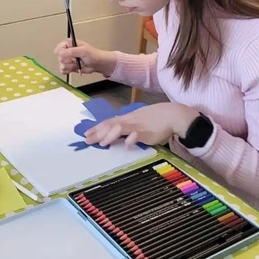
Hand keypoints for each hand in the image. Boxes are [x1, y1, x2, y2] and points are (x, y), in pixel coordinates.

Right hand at [54, 39, 116, 75]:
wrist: (98, 64)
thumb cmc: (92, 55)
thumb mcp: (83, 51)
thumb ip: (71, 51)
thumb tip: (59, 53)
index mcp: (68, 44)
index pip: (58, 48)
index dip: (62, 53)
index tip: (70, 56)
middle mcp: (66, 51)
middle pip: (59, 58)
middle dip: (69, 60)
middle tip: (77, 59)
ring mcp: (67, 60)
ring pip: (61, 65)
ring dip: (71, 66)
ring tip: (78, 63)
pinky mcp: (68, 67)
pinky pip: (63, 71)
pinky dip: (70, 70)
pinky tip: (76, 68)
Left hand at [84, 102, 199, 147]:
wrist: (172, 114)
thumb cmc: (156, 118)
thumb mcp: (138, 119)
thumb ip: (128, 126)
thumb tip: (116, 133)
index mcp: (127, 118)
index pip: (108, 122)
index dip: (96, 128)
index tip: (86, 134)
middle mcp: (130, 120)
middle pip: (110, 125)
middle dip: (97, 133)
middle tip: (87, 141)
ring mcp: (138, 126)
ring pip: (120, 128)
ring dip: (110, 136)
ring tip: (102, 143)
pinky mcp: (147, 132)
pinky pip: (138, 135)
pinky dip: (131, 139)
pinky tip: (126, 145)